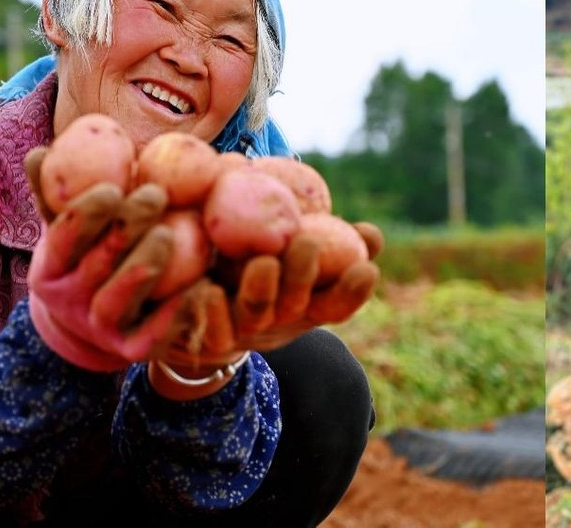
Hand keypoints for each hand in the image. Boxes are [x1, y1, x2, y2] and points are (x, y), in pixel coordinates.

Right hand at [24, 147, 188, 371]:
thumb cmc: (89, 257)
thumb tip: (39, 152)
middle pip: (96, 265)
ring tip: (169, 235)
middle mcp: (69, 301)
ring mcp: (99, 328)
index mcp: (50, 268)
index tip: (114, 187)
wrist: (96, 324)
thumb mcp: (70, 229)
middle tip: (156, 195)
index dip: (85, 213)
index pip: (62, 239)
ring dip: (141, 267)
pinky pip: (150, 335)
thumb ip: (57, 193)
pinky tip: (197, 286)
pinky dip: (171, 314)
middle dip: (125, 228)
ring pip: (116, 301)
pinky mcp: (131, 349)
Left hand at [151, 221, 381, 399]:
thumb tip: (369, 233)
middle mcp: (278, 320)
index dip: (354, 292)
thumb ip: (330, 234)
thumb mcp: (296, 251)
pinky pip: (209, 329)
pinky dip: (210, 310)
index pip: (338, 304)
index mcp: (306, 303)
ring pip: (255, 312)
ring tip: (263, 262)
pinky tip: (207, 289)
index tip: (366, 269)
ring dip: (262, 290)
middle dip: (304, 276)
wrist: (201, 312)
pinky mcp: (207, 337)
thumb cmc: (261, 267)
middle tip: (308, 243)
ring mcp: (243, 329)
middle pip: (296, 304)